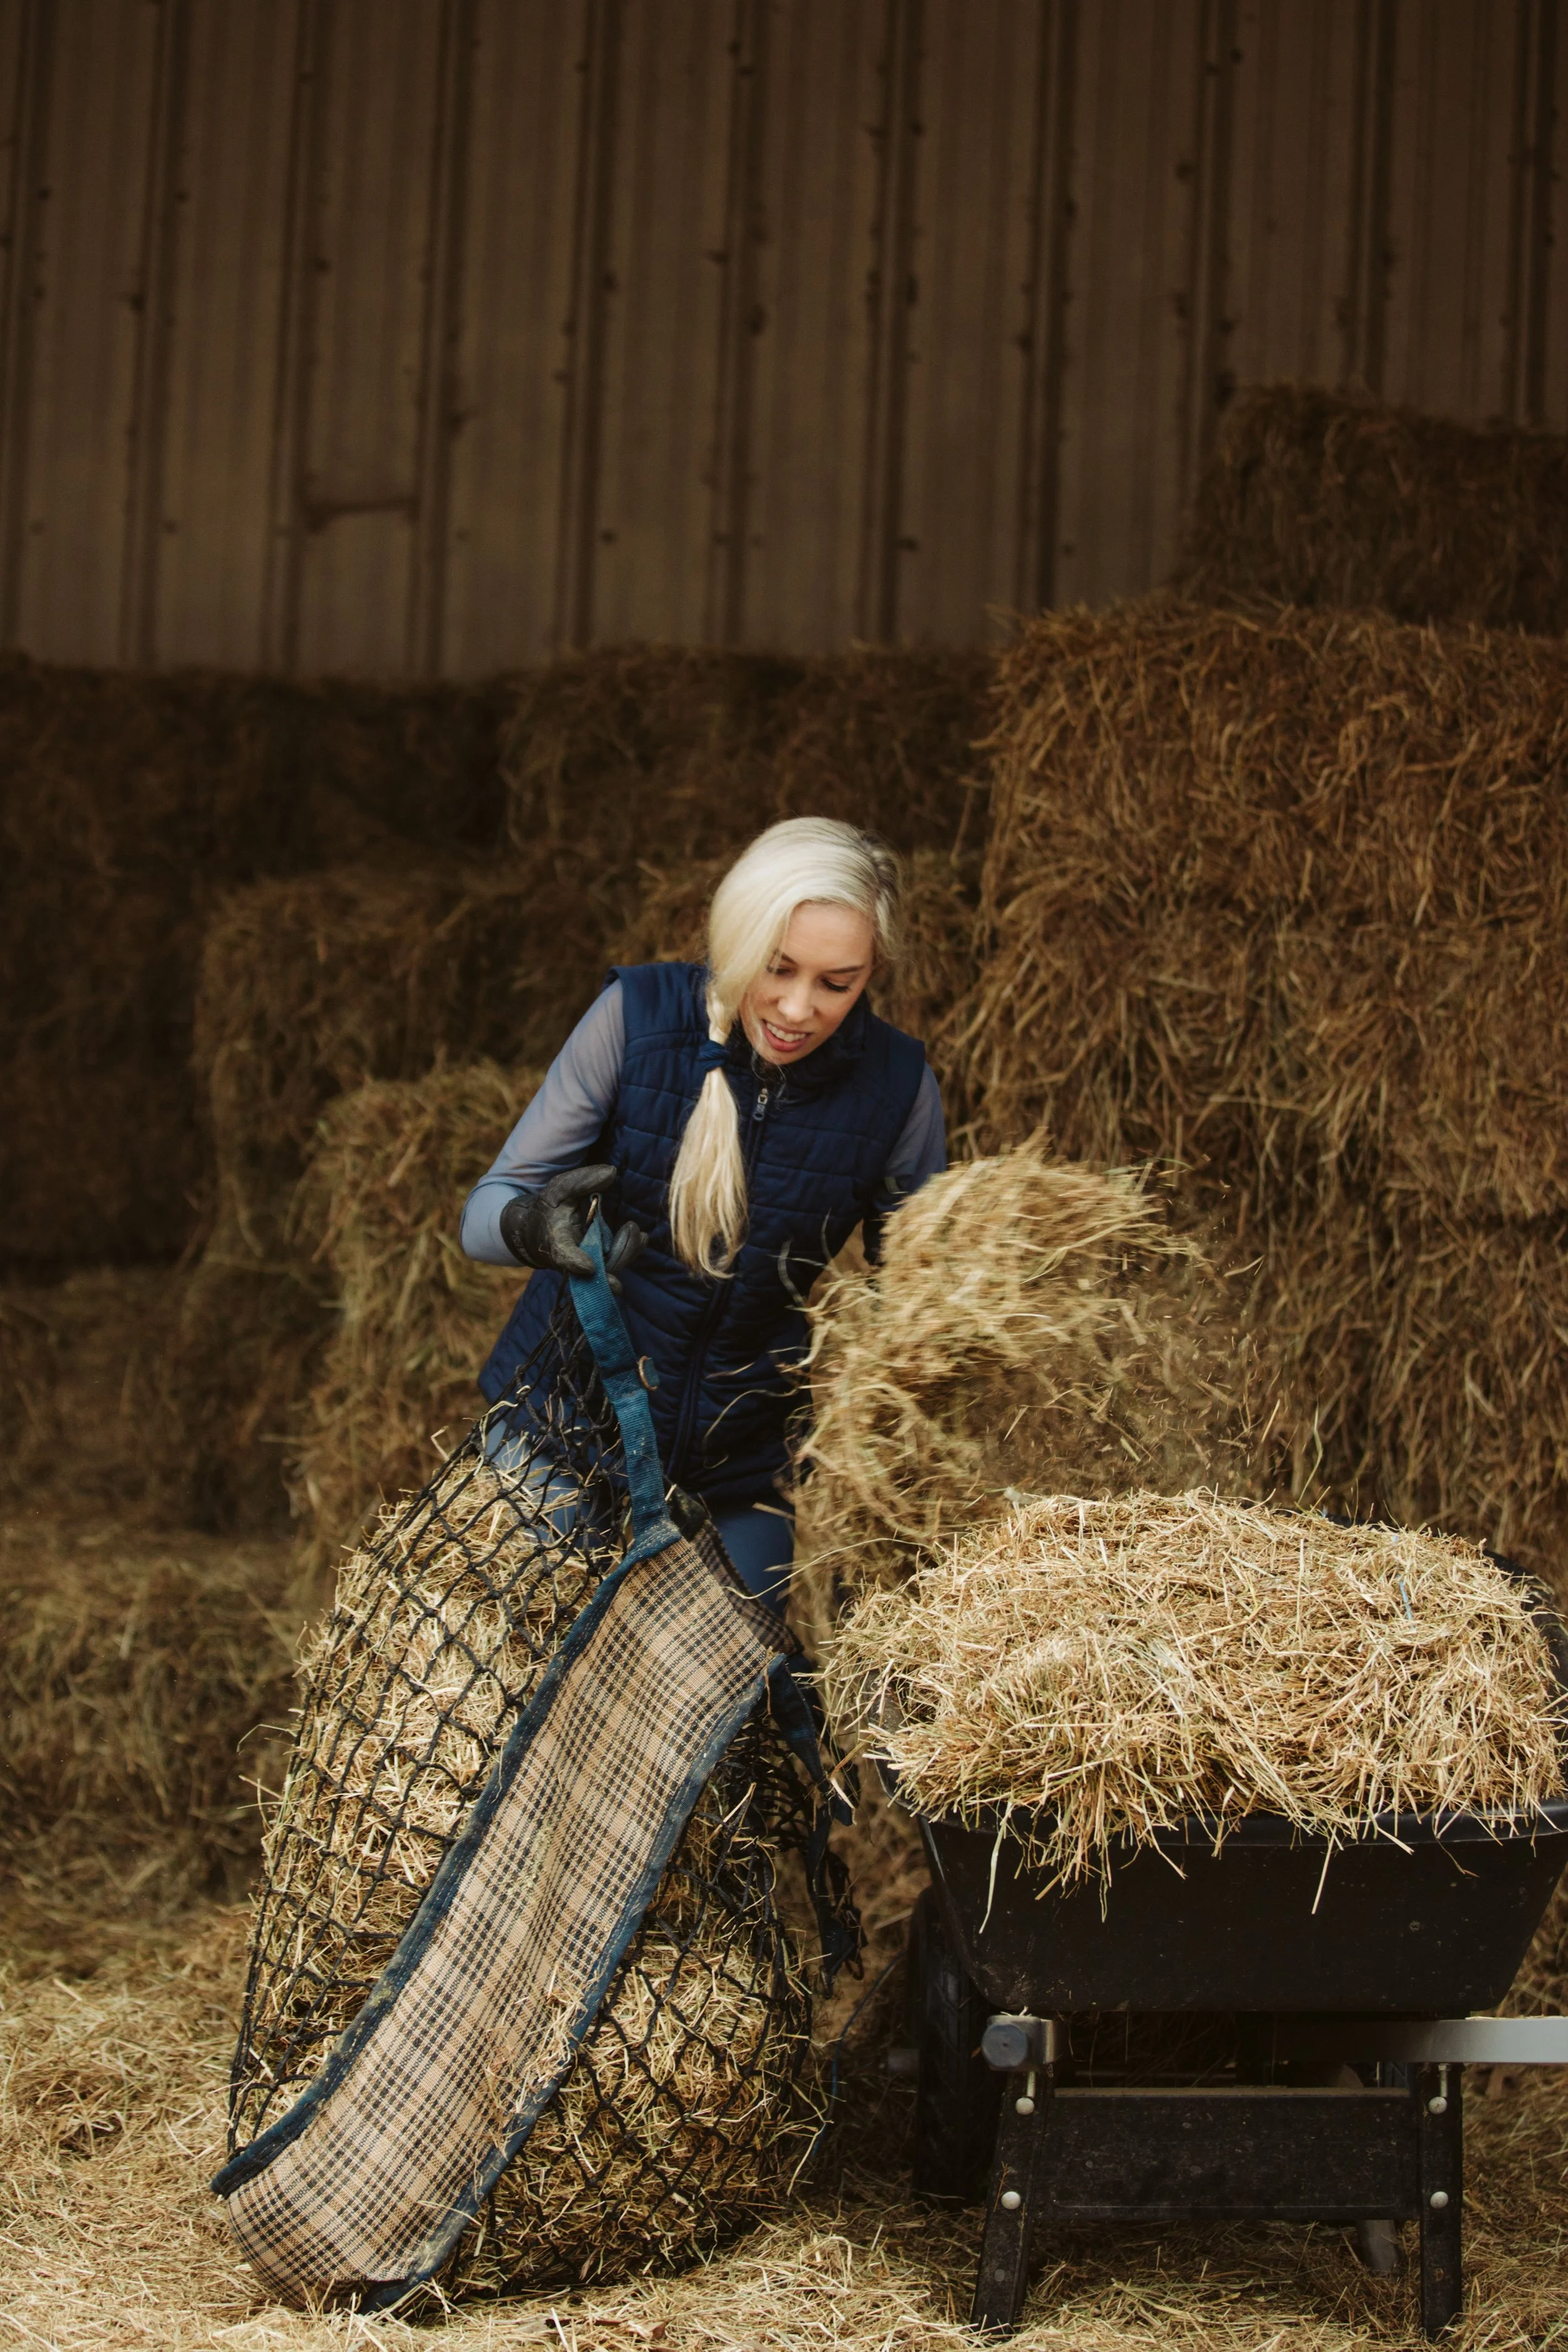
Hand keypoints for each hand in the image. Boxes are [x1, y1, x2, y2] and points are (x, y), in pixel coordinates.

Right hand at [499, 1166, 644, 1288]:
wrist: (539, 1232)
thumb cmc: (549, 1209)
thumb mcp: (559, 1190)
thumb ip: (582, 1181)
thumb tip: (611, 1172)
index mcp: (557, 1243)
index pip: (565, 1256)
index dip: (575, 1262)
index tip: (589, 1266)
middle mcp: (573, 1261)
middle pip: (597, 1268)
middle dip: (619, 1252)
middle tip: (632, 1227)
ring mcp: (586, 1266)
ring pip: (610, 1268)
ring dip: (628, 1252)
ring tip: (640, 1233)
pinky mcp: (596, 1265)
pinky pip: (615, 1264)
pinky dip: (629, 1252)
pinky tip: (641, 1238)